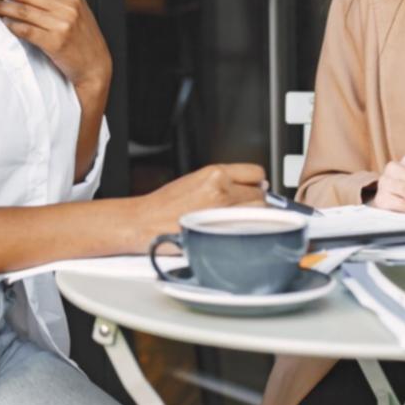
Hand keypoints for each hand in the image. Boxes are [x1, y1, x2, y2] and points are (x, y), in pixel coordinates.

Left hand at [0, 0, 111, 98]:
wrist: (95, 66)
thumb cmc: (84, 37)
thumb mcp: (76, 6)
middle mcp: (68, 8)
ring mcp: (62, 25)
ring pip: (24, 11)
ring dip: (2, 6)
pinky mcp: (55, 43)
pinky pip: (27, 31)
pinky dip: (13, 26)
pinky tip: (3, 22)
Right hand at [134, 163, 266, 246]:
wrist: (144, 222)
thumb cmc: (164, 205)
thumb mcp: (195, 180)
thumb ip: (223, 181)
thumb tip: (251, 186)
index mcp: (215, 173)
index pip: (256, 172)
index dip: (256, 182)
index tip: (255, 188)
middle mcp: (221, 189)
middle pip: (260, 194)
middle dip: (255, 201)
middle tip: (244, 208)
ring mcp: (223, 211)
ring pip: (259, 213)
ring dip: (254, 217)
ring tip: (239, 221)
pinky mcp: (221, 231)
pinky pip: (248, 230)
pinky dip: (246, 231)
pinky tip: (235, 232)